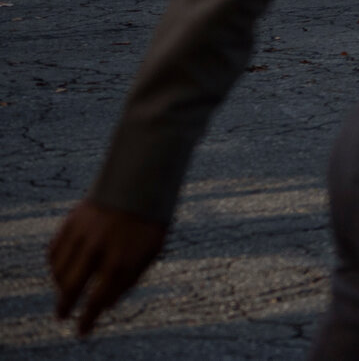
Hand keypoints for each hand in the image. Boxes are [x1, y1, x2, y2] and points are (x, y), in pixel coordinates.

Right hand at [47, 200, 167, 335]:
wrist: (142, 182)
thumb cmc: (149, 222)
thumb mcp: (150, 252)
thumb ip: (129, 280)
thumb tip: (106, 305)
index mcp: (121, 260)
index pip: (97, 301)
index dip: (88, 319)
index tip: (82, 330)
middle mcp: (98, 250)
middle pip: (71, 289)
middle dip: (65, 307)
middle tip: (63, 316)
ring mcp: (82, 235)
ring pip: (58, 272)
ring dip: (60, 286)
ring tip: (65, 292)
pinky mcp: (71, 222)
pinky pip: (53, 251)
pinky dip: (54, 265)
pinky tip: (60, 270)